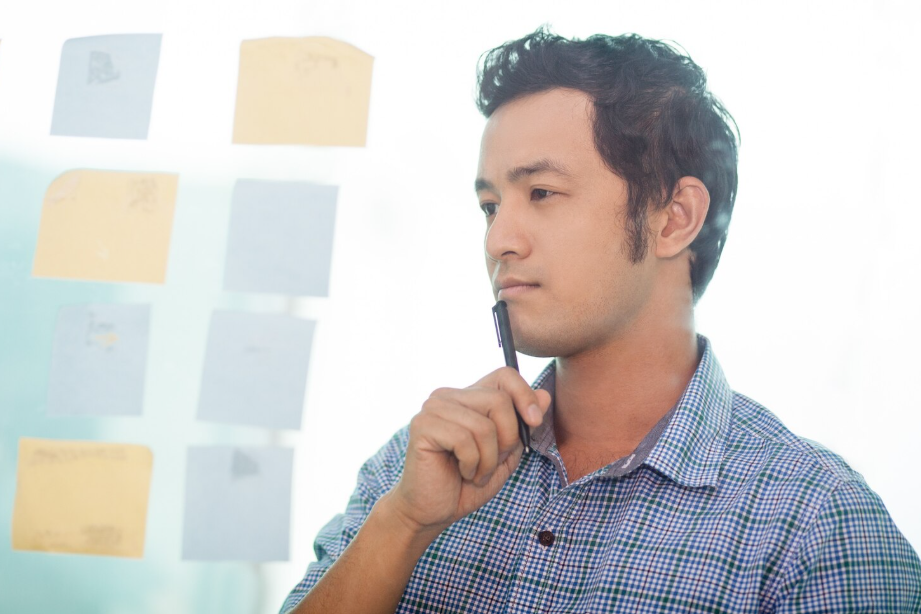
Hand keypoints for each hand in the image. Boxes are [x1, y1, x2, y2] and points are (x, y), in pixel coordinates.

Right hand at [385, 367, 550, 536]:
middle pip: (499, 400)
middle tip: (492, 462)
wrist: (432, 512)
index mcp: (467, 397)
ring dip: (489, 459)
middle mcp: (448, 396)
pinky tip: (462, 473)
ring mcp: (433, 408)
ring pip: (484, 425)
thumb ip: (523, 425)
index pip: (504, 376)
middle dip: (507, 439)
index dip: (525, 395)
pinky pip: (464, 440)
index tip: (534, 422)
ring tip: (476, 473)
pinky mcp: (422, 426)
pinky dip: (472, 465)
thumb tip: (545, 395)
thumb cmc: (466, 483)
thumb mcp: (506, 454)